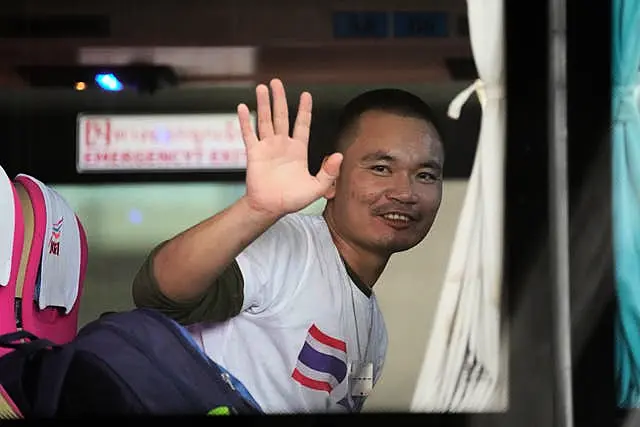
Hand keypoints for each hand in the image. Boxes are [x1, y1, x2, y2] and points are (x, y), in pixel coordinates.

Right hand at [237, 78, 342, 217]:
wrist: (271, 207)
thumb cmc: (292, 199)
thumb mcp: (316, 187)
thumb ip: (329, 172)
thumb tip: (339, 155)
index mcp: (298, 150)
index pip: (302, 124)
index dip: (304, 109)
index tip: (306, 94)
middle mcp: (282, 145)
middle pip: (281, 116)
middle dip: (280, 99)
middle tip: (277, 82)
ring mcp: (267, 147)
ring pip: (265, 120)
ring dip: (263, 104)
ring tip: (262, 87)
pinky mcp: (254, 153)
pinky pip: (249, 134)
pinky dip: (245, 121)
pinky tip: (243, 107)